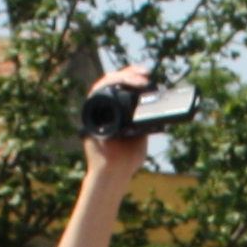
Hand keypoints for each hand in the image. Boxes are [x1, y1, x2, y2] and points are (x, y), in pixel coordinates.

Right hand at [80, 61, 155, 176]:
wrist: (115, 172)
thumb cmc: (128, 159)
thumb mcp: (142, 135)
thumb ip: (145, 121)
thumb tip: (158, 104)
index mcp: (121, 112)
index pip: (126, 87)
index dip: (134, 77)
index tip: (147, 75)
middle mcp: (107, 108)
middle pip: (115, 81)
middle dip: (129, 74)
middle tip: (144, 75)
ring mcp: (97, 110)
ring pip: (104, 83)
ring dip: (120, 78)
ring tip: (136, 80)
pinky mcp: (89, 114)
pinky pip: (95, 94)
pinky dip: (105, 86)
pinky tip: (117, 84)